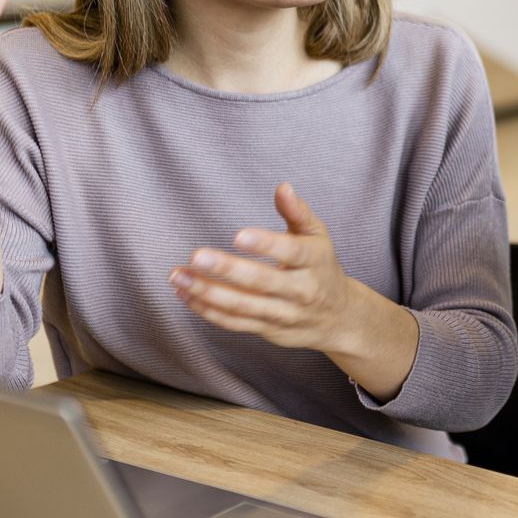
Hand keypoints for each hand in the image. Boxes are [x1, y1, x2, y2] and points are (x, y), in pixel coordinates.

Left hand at [169, 183, 366, 353]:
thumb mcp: (317, 237)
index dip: (266, 244)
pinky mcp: (267, 330)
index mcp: (314, 262)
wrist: (339, 318)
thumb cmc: (321, 267)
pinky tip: (185, 294)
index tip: (238, 235)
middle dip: (227, 269)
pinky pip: (234, 322)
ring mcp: (283, 314)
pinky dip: (207, 310)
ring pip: (242, 305)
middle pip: (262, 281)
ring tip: (178, 275)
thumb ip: (297, 212)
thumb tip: (282, 187)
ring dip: (207, 291)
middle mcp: (301, 291)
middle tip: (196, 256)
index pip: (291, 252)